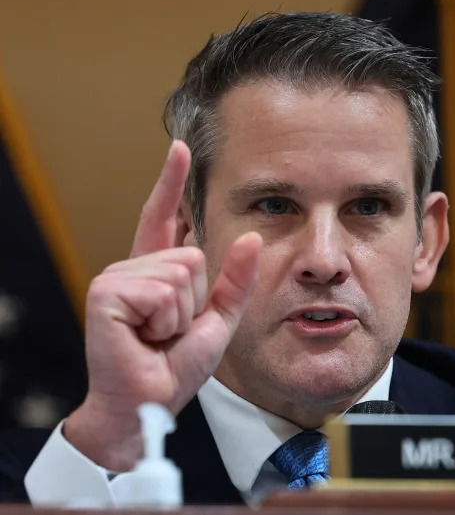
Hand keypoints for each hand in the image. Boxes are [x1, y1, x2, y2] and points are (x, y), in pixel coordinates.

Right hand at [64, 141, 260, 469]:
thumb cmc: (177, 365)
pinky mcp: (107, 291)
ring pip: (181, 271)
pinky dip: (164, 320)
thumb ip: (234, 280)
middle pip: (192, 254)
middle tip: (170, 329)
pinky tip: (143, 335)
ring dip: (180, 313)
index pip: (166, 217)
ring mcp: (118, 276)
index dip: (172, 182)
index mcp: (157, 271)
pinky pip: (162, 291)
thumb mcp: (218, 320)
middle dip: (194, 300)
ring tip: (157, 334)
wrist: (150, 403)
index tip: (180, 148)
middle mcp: (135, 266)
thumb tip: (250, 236)